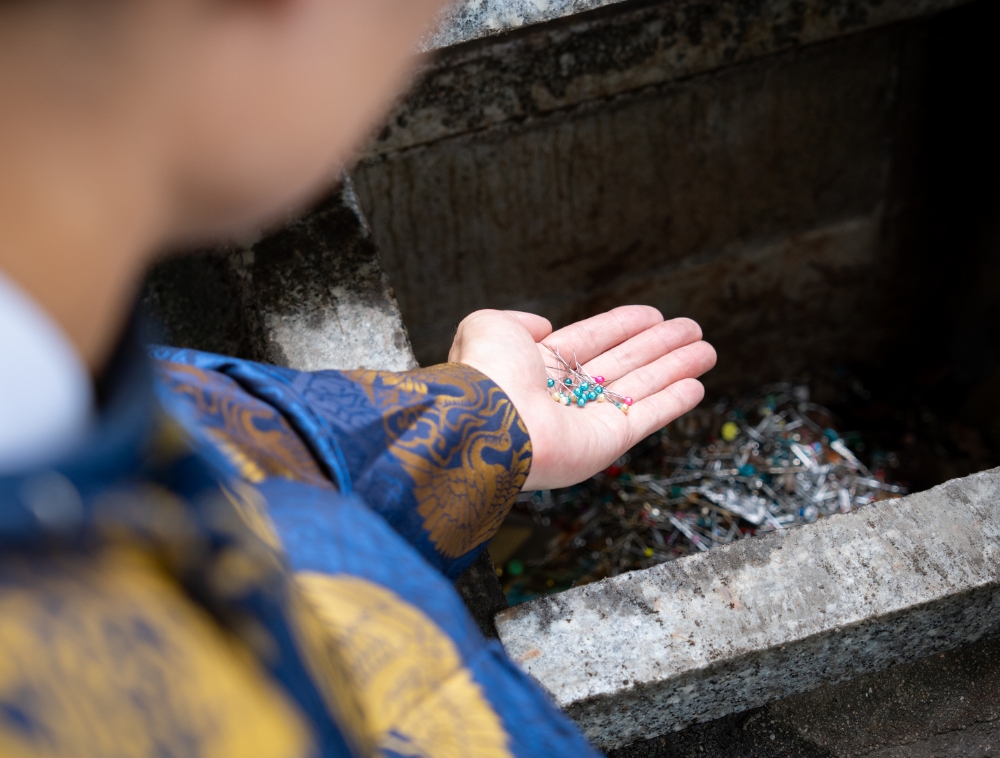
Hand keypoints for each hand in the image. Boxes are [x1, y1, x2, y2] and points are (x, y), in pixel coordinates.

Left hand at [449, 306, 715, 489]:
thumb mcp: (490, 326)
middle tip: (692, 329)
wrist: (487, 421)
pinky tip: (696, 385)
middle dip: (660, 345)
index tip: (653, 314)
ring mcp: (587, 420)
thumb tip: (542, 325)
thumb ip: (518, 321)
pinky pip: (646, 417)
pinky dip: (673, 402)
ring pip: (641, 387)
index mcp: (538, 366)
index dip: (624, 326)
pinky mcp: (606, 443)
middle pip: (624, 362)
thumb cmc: (486, 372)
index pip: (591, 340)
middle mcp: (565, 394)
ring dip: (676, 367)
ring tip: (706, 350)